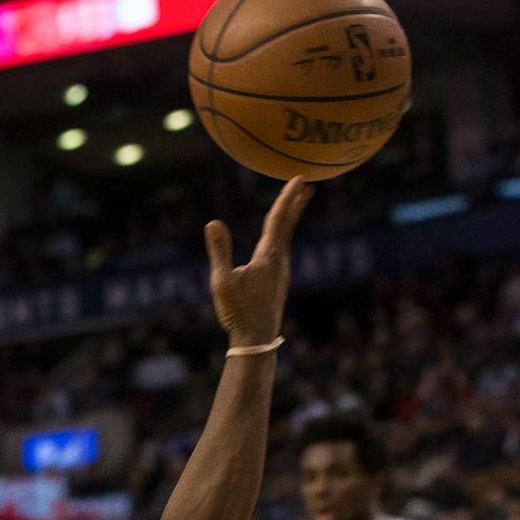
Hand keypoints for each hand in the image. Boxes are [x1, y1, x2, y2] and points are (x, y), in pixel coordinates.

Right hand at [205, 177, 311, 348]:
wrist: (257, 340)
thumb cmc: (239, 312)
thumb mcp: (222, 281)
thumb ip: (219, 251)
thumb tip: (212, 223)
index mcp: (267, 256)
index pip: (278, 220)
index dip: (287, 198)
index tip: (299, 179)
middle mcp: (279, 261)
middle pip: (287, 226)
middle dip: (296, 204)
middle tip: (306, 185)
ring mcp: (280, 272)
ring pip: (285, 238)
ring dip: (289, 219)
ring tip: (294, 206)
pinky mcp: (277, 283)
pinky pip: (280, 251)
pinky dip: (282, 236)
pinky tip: (276, 243)